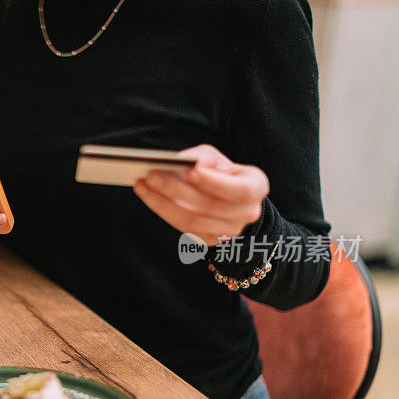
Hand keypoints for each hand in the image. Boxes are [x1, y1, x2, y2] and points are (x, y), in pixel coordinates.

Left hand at [132, 144, 268, 246]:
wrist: (227, 199)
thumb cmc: (221, 173)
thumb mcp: (218, 159)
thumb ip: (202, 157)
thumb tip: (183, 161)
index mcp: (256, 188)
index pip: (238, 190)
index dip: (214, 182)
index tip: (191, 170)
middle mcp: (247, 213)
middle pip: (208, 206)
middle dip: (177, 189)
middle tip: (151, 175)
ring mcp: (229, 232)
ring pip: (191, 221)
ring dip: (162, 202)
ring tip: (142, 185)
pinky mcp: (209, 240)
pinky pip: (183, 228)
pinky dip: (163, 210)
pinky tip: (148, 196)